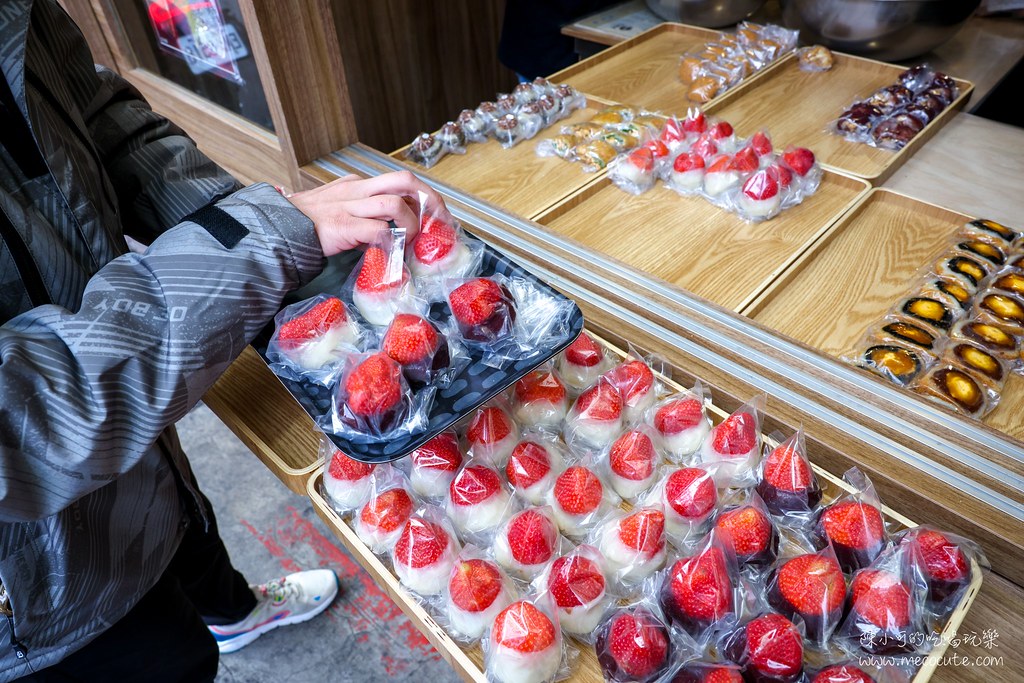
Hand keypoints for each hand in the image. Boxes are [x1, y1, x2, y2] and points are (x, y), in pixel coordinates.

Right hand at [287, 171, 446, 256]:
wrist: (273, 229)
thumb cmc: (303, 224)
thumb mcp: (336, 212)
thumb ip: (361, 217)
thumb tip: (387, 234)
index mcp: (356, 185)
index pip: (399, 182)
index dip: (422, 198)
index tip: (433, 215)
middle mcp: (356, 189)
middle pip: (404, 181)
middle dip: (429, 200)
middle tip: (437, 222)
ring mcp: (349, 206)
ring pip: (395, 203)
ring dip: (411, 225)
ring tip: (410, 241)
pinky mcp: (342, 225)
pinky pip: (378, 230)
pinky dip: (390, 242)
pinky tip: (390, 252)